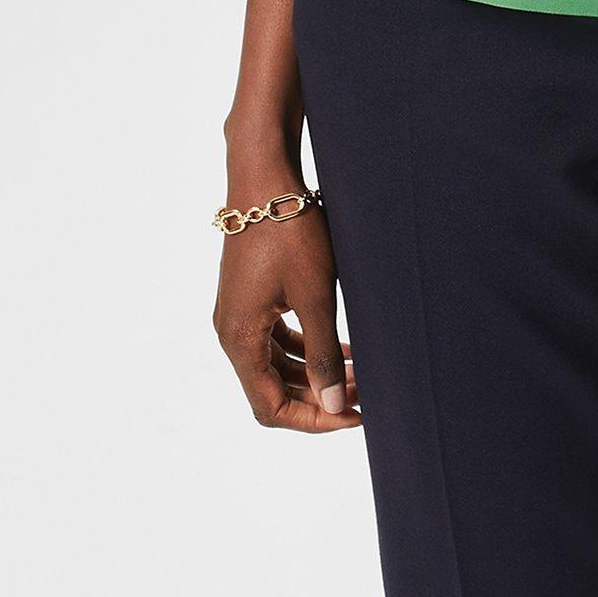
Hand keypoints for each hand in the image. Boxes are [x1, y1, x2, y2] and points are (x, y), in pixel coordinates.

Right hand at [212, 182, 361, 433]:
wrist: (266, 176)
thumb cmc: (289, 232)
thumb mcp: (314, 295)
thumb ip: (323, 353)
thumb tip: (333, 405)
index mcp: (240, 339)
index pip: (271, 407)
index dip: (314, 419)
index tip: (355, 415)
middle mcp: (232, 332)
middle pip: (273, 389)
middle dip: (319, 397)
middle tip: (365, 393)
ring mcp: (240, 313)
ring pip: (277, 365)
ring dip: (315, 373)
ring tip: (360, 372)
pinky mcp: (252, 295)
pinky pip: (277, 338)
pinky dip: (308, 347)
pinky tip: (342, 346)